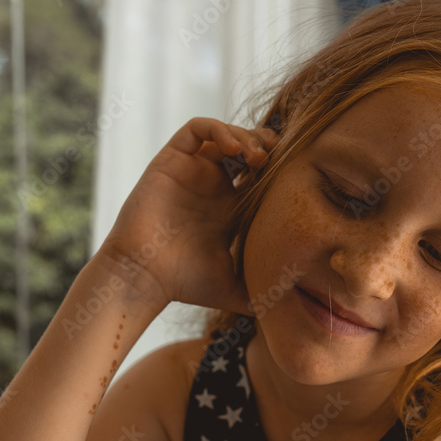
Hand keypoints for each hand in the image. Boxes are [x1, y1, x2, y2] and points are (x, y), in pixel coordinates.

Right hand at [98, 116, 278, 312]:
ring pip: (225, 134)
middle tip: (279, 162)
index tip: (294, 179)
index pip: (261, 175)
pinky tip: (234, 149)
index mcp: (229, 209)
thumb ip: (261, 294)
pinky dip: (219, 129)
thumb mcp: (234, 289)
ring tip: (259, 156)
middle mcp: (211, 186)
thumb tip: (288, 312)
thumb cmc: (184, 285)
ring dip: (247, 136)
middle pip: (247, 149)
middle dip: (267, 147)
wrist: (145, 277)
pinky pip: (197, 129)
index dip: (279, 170)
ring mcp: (192, 172)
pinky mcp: (171, 161)